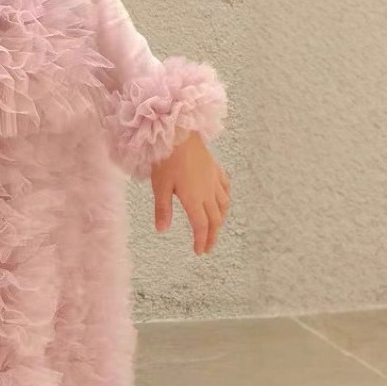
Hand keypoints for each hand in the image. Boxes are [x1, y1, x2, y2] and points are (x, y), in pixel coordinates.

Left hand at [150, 131, 230, 254]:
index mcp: (194, 199)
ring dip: (220, 220)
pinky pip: (225, 188)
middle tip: (207, 247)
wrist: (179, 133)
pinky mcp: (215, 169)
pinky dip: (225, 199)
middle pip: (215, 219)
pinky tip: (223, 200)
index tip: (200, 251)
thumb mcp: (160, 186)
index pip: (201, 226)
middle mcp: (208, 192)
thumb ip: (163, 209)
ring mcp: (214, 180)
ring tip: (215, 227)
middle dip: (212, 236)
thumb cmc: (166, 159)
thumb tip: (162, 230)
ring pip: (223, 206)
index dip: (202, 240)